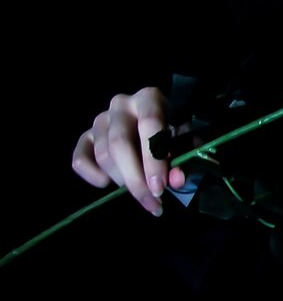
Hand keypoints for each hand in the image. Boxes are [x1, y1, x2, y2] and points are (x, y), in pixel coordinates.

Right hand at [72, 87, 186, 216]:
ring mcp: (100, 120)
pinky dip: (92, 176)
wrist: (154, 125)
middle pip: (119, 143)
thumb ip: (183, 160)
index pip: (149, 123)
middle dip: (135, 178)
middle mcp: (121, 104)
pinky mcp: (85, 136)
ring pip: (103, 155)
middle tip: (150, 201)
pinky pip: (79, 159)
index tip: (159, 187)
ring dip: (121, 180)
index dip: (153, 159)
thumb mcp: (185, 142)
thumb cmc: (173, 133)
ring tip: (140, 192)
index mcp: (149, 99)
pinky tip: (108, 183)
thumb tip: (175, 180)